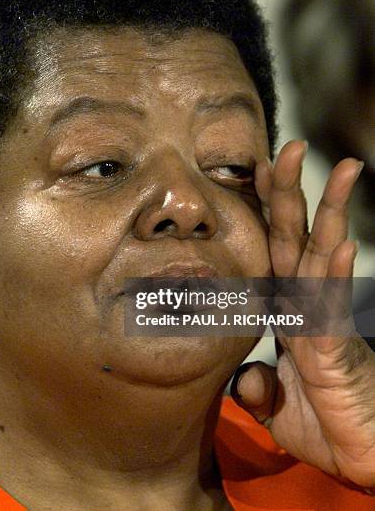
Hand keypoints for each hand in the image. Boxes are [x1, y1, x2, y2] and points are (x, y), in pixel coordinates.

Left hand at [231, 140, 374, 490]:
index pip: (272, 250)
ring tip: (340, 171)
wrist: (361, 460)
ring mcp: (323, 321)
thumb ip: (256, 385)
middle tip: (290, 147)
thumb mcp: (275, 406)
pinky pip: (334, 304)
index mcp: (286, 310)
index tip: (254, 170)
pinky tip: (341, 244)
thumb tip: (245, 378)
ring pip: (322, 258)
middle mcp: (305, 305)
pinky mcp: (337, 347)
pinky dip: (337, 275)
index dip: (264, 213)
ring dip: (328, 214)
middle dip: (292, 193)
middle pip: (294, 238)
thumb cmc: (324, 425)